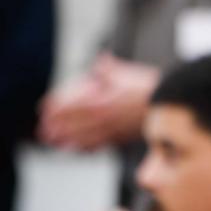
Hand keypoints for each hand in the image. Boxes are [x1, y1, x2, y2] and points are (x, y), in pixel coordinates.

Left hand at [39, 54, 159, 150]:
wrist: (168, 105)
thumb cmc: (149, 89)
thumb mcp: (127, 73)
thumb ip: (110, 68)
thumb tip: (102, 61)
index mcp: (101, 101)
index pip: (72, 105)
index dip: (56, 107)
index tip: (44, 109)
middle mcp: (102, 118)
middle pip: (73, 125)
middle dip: (56, 127)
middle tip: (42, 130)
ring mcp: (111, 130)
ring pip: (82, 138)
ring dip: (66, 140)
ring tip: (54, 142)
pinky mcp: (120, 138)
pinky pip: (99, 146)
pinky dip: (85, 148)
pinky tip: (77, 149)